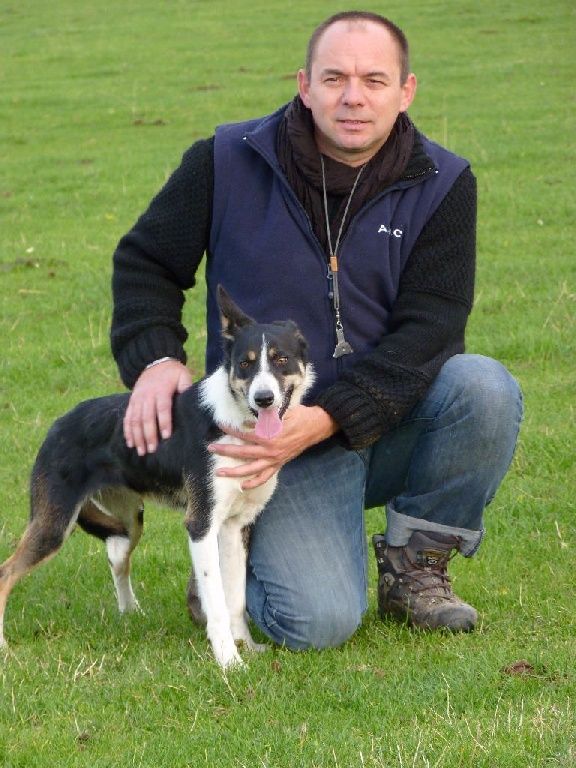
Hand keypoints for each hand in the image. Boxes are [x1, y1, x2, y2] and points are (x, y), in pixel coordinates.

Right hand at [124, 360, 192, 454]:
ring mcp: (138, 399)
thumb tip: (191, 399)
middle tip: (152, 449)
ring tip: (141, 451)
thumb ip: (186, 386)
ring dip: (137, 436)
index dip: (164, 422)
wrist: (153, 361)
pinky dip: (127, 431)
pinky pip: (127, 417)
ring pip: (135, 420)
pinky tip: (130, 443)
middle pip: (147, 417)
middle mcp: (147, 396)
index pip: (162, 408)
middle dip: (149, 435)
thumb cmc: (172, 372)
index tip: (166, 436)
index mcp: (162, 390)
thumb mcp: (183, 374)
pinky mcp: (132, 402)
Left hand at [208, 405, 337, 488]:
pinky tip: (242, 486)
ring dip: (234, 472)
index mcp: (270, 436)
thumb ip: (263, 419)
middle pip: (242, 453)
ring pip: (250, 469)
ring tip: (219, 473)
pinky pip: (265, 477)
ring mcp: (274, 460)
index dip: (231, 429)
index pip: (244, 433)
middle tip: (210, 449)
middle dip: (225, 451)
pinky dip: (253, 482)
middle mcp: (270, 450)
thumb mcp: (281, 413)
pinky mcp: (279, 464)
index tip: (219, 425)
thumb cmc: (298, 416)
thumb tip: (246, 423)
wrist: (315, 427)